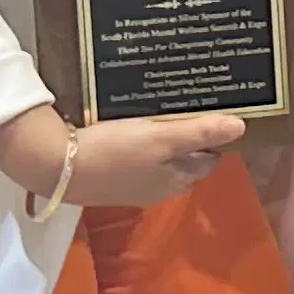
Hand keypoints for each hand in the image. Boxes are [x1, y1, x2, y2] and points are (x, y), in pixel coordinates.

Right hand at [64, 111, 257, 205]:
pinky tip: (131, 123)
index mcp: (175, 181)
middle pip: (183, 160)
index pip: (208, 160)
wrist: (53, 166)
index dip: (213, 138)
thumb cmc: (114, 152)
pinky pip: (133, 157)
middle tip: (189, 105)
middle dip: (189, 137)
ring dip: (163, 139)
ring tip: (163, 109)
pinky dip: (139, 142)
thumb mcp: (162, 138)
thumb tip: (241, 128)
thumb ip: (200, 133)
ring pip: (158, 158)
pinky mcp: (107, 176)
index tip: (214, 112)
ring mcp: (129, 185)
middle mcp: (156, 188)